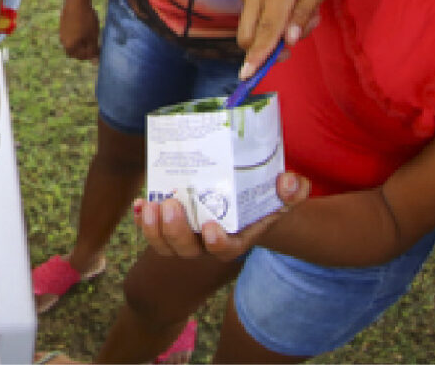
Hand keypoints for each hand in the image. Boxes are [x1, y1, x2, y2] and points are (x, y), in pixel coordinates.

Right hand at [60, 0, 102, 59]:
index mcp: (70, 47)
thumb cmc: (86, 20)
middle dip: (86, 50)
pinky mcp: (63, 25)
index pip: (82, 57)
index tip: (100, 50)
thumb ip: (93, 51)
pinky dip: (78, 35)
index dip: (92, 55)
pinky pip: (71, 35)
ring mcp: (62, 33)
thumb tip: (95, 62)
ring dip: (82, 42)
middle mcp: (63, 42)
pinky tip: (85, 27)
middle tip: (96, 44)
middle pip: (76, 51)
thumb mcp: (92, 37)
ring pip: (74, 42)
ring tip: (91, 35)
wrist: (76, 1)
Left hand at [133, 172, 308, 261]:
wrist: (242, 197)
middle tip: (171, 205)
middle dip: (176, 232)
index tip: (210, 228)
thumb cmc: (265, 197)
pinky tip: (141, 204)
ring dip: (153, 229)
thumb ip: (294, 190)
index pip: (225, 250)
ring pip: (165, 245)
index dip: (216, 243)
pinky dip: (143, 220)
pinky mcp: (169, 225)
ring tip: (151, 205)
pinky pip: (151, 231)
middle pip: (188, 250)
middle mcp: (208, 242)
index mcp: (237, 238)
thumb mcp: (284, 193)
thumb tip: (289, 183)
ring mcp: (187, 236)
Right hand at [236, 0, 331, 78]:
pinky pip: (252, 17)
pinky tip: (288, 7)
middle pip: (248, 34)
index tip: (248, 75)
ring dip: (270, 35)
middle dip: (265, 50)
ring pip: (249, 28)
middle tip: (295, 40)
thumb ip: (304, 12)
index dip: (259, 54)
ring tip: (301, 14)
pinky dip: (267, 23)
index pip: (267, 28)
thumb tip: (289, 41)